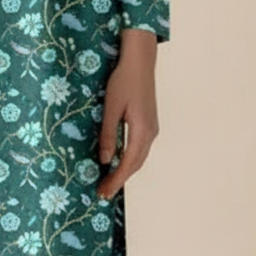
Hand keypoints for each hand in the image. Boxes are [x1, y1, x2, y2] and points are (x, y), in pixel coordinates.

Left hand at [97, 29, 159, 198]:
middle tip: (103, 192)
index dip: (116, 179)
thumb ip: (108, 134)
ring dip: (125, 171)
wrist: (140, 63)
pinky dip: (129, 160)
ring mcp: (152, 128)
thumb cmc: (123, 82)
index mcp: (142, 130)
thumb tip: (105, 160)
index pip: (128, 163)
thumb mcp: (111, 108)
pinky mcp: (149, 124)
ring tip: (108, 181)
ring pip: (139, 157)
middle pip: (136, 164)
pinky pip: (139, 148)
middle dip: (119, 179)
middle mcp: (151, 133)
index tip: (104, 192)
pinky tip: (118, 162)